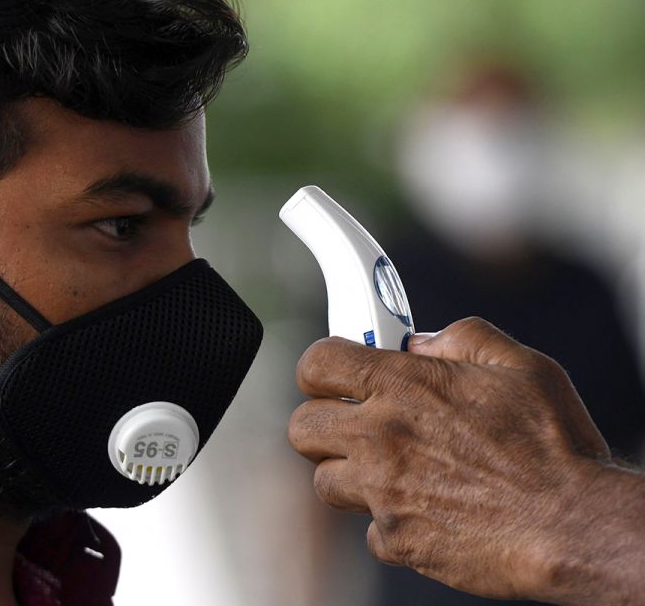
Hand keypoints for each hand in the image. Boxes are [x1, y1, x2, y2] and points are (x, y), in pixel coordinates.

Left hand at [288, 317, 611, 600]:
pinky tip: (427, 507)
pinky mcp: (397, 539)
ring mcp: (383, 492)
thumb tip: (420, 342)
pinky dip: (390, 520)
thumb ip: (460, 339)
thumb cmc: (555, 446)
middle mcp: (382, 437)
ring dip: (351, 473)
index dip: (321, 366)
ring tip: (395, 468)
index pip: (318, 363)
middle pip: (301, 427)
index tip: (335, 373)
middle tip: (353, 421)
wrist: (577, 526)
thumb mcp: (518, 365)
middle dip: (322, 421)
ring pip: (325, 482)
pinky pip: (369, 529)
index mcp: (404, 386)